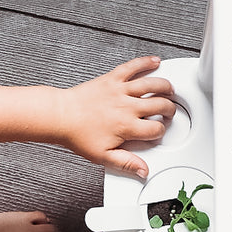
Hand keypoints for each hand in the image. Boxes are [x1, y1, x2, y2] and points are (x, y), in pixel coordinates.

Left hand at [59, 56, 176, 178]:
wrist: (61, 116)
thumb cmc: (78, 135)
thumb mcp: (103, 156)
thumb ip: (126, 163)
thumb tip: (143, 171)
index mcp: (126, 127)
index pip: (155, 129)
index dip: (160, 132)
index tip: (157, 132)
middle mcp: (127, 107)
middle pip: (159, 105)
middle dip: (169, 109)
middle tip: (169, 111)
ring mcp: (120, 90)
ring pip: (152, 84)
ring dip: (165, 86)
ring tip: (170, 89)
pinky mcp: (112, 78)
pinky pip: (133, 67)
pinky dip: (145, 62)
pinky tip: (155, 61)